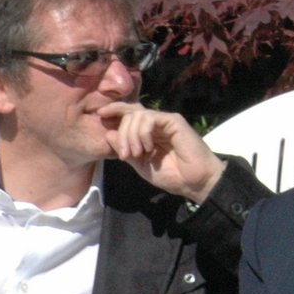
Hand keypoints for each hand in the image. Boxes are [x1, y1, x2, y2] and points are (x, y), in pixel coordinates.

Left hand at [99, 102, 226, 203]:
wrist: (193, 181)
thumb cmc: (170, 175)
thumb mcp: (140, 164)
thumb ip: (124, 150)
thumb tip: (107, 134)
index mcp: (148, 133)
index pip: (128, 116)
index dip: (114, 111)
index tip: (100, 115)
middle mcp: (156, 124)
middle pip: (129, 114)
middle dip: (122, 133)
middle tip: (126, 154)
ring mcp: (165, 121)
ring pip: (137, 115)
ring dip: (131, 135)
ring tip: (137, 153)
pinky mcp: (174, 121)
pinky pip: (150, 118)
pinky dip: (143, 132)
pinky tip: (147, 147)